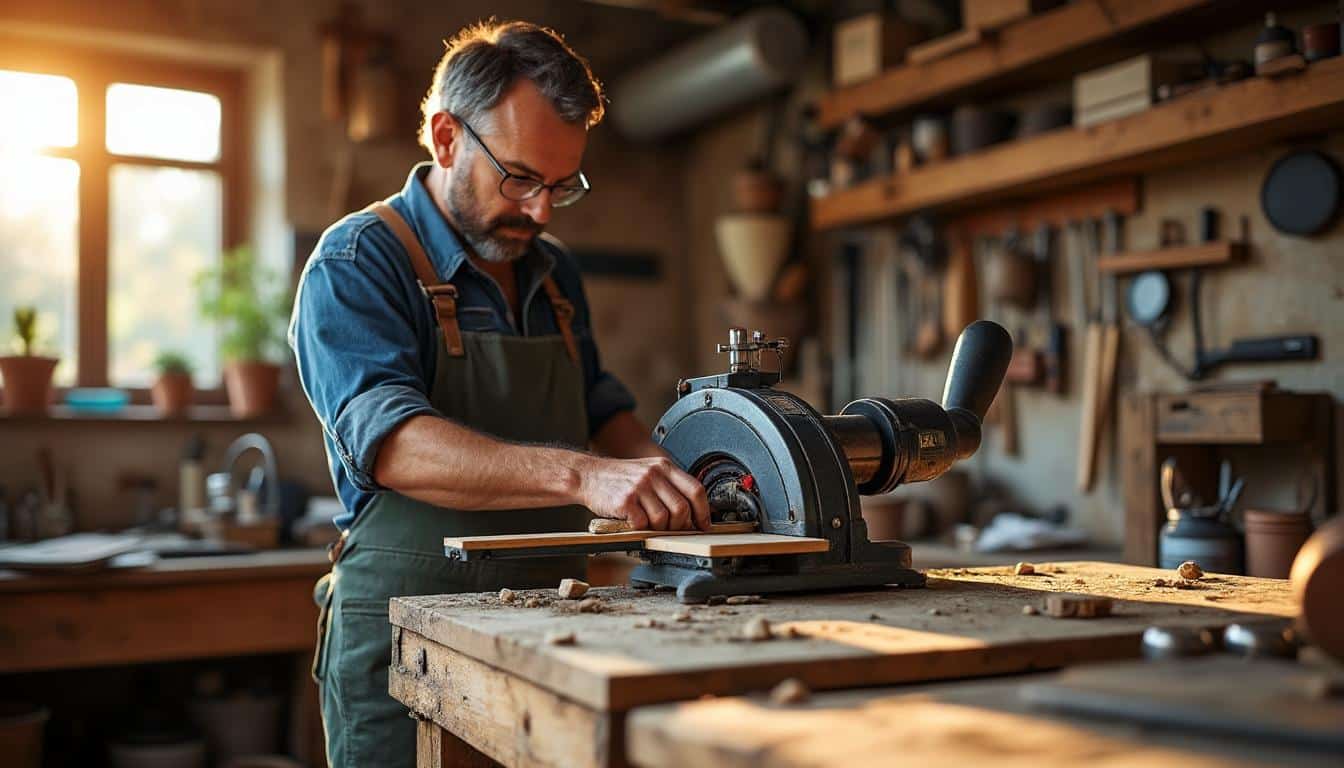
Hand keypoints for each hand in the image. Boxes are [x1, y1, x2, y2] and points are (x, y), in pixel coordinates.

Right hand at [577, 456, 710, 531]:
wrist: (588, 475)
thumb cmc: (620, 478)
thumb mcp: (649, 471)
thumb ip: (670, 486)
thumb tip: (693, 512)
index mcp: (664, 466)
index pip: (696, 489)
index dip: (703, 511)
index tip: (703, 524)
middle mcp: (654, 474)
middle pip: (682, 508)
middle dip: (681, 525)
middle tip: (674, 530)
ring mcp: (639, 486)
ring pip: (664, 519)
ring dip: (660, 529)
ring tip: (651, 526)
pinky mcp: (625, 501)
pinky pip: (643, 524)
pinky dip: (641, 529)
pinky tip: (635, 523)